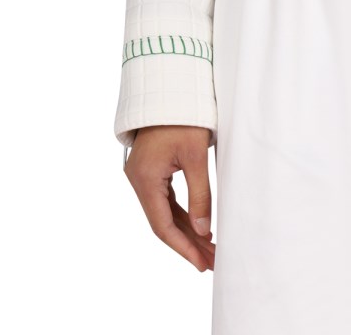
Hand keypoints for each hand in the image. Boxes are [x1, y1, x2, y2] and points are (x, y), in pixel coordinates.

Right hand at [123, 125, 215, 271]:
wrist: (170, 86)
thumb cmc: (184, 117)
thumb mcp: (196, 155)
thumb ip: (200, 194)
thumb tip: (204, 230)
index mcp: (145, 179)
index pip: (162, 226)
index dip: (183, 248)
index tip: (201, 263)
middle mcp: (138, 180)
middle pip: (163, 222)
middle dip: (188, 243)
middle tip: (211, 261)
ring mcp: (143, 175)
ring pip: (165, 212)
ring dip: (187, 230)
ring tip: (210, 248)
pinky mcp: (151, 169)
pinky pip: (165, 199)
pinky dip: (182, 213)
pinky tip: (199, 226)